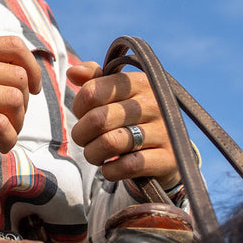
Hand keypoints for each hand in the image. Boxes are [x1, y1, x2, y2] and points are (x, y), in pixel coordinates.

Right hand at [0, 36, 41, 187]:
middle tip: (13, 122)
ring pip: (12, 99)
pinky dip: (9, 139)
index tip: (32, 90)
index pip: (12, 45)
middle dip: (25, 104)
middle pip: (17, 76)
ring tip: (6, 135)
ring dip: (18, 124)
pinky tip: (1, 146)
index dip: (33, 68)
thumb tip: (23, 72)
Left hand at [67, 61, 180, 188]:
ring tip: (95, 154)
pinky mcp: (168, 159)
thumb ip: (93, 80)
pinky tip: (110, 168)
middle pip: (98, 119)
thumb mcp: (117, 95)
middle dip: (81, 134)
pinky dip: (110, 171)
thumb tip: (73, 72)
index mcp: (140, 82)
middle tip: (84, 140)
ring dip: (93, 154)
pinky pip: (127, 166)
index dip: (78, 107)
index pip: (92, 91)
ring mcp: (164, 131)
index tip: (83, 116)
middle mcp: (154, 103)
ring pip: (110, 143)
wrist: (170, 151)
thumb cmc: (134, 119)